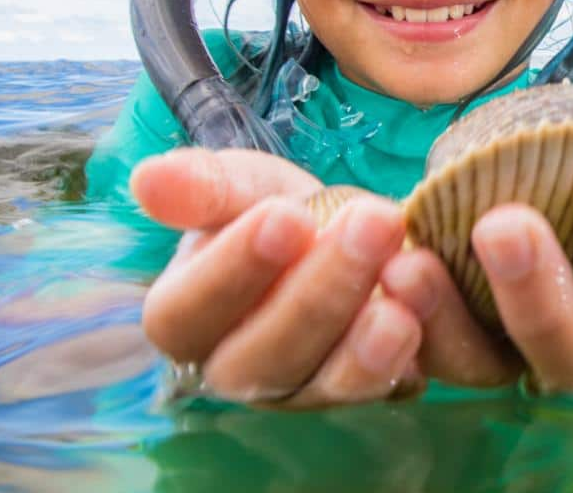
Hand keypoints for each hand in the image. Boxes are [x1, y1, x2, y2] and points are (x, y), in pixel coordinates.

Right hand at [134, 147, 422, 407]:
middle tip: (371, 224)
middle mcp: (236, 370)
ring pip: (324, 383)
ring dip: (366, 338)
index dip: (234, 269)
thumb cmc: (286, 213)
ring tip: (406, 282)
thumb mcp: (244, 185)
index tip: (286, 216)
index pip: (188, 313)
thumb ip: (202, 187)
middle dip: (319, 291)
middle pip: (262, 357)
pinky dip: (407, 354)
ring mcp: (303, 390)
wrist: (353, 232)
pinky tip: (424, 314)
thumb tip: (147, 179)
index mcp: (188, 317)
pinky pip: (383, 390)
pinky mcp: (365, 392)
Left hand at [379, 123, 572, 391]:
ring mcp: (513, 351)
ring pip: (494, 366)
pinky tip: (388, 265)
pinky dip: (404, 316)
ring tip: (419, 260)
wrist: (509, 167)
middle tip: (505, 224)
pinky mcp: (449, 347)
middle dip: (543, 292)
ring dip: (455, 316)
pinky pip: (425, 353)